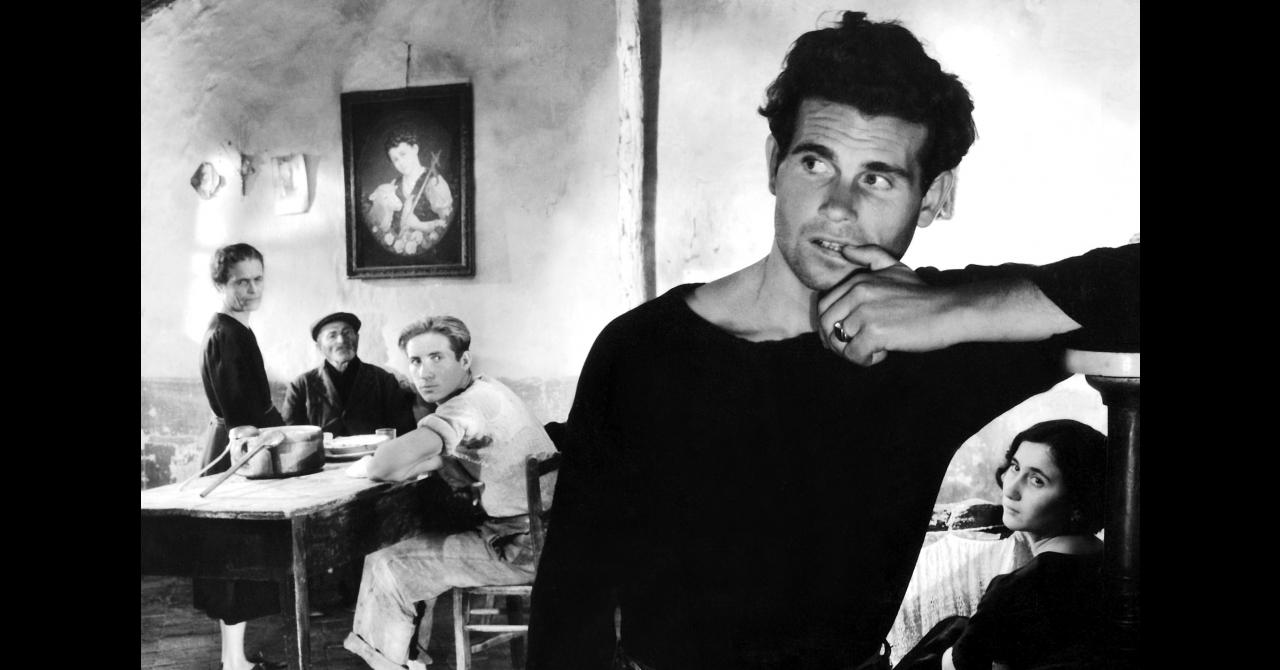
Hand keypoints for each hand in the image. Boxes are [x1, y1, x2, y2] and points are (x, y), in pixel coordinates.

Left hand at [816, 245, 963, 366]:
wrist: (949, 310)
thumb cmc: (923, 294)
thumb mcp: (895, 267)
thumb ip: (869, 256)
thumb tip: (844, 250)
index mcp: (858, 281)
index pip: (824, 305)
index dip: (829, 324)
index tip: (845, 335)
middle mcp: (857, 294)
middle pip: (825, 324)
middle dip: (836, 341)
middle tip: (856, 347)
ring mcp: (864, 313)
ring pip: (837, 342)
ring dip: (852, 352)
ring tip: (873, 350)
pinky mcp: (874, 333)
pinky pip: (854, 354)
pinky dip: (865, 360)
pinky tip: (883, 354)